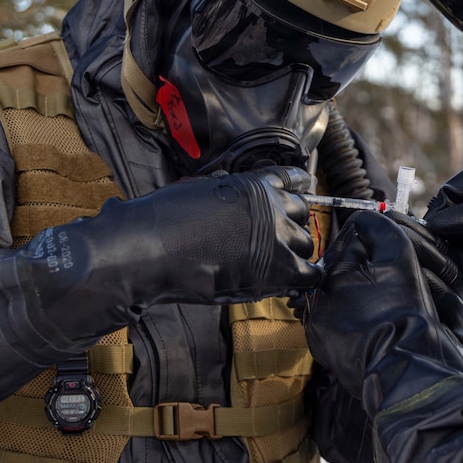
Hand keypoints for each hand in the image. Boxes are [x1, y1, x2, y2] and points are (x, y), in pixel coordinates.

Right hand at [21, 166, 320, 340]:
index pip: (293, 179)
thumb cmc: (163, 219)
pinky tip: (299, 283)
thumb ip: (226, 194)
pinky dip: (308, 278)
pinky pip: (311, 274)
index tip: (301, 193)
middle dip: (292, 226)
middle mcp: (273, 206)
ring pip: (306, 243)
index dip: (298, 188)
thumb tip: (230, 197)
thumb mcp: (199, 190)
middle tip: (279, 241)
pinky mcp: (276, 269)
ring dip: (296, 253)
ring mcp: (278, 237)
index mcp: (254, 183)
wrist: (151, 248)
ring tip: (280, 265)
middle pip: (302, 214)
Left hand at [294, 211, 462, 405]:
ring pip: (338, 296)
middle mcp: (316, 298)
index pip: (351, 241)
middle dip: (365, 272)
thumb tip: (363, 217)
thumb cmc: (405, 312)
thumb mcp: (399, 257)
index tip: (392, 262)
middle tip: (392, 288)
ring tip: (385, 309)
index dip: (376, 248)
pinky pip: (335, 322)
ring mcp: (316, 325)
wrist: (406, 367)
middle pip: (342, 269)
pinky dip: (352, 321)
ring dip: (358, 296)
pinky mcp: (322, 348)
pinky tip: (373, 327)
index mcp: (331, 273)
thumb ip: (378, 228)